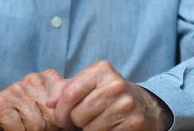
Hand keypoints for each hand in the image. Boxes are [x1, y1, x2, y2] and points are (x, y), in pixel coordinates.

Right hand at [0, 69, 71, 130]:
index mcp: (49, 77)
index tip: (61, 126)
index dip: (66, 121)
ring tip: (25, 126)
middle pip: (54, 117)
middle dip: (49, 129)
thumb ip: (63, 104)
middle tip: (39, 127)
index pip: (68, 100)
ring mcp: (16, 89)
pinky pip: (19, 130)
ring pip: (37, 126)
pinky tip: (12, 126)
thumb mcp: (46, 102)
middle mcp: (33, 79)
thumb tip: (81, 117)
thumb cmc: (23, 110)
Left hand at [47, 60, 172, 130]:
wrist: (144, 106)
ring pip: (89, 128)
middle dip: (76, 121)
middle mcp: (115, 84)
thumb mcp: (89, 85)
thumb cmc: (108, 96)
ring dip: (89, 129)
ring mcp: (126, 104)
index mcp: (101, 69)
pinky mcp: (133, 123)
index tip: (62, 118)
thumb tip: (49, 103)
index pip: (69, 94)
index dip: (60, 112)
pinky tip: (109, 127)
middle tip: (86, 118)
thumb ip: (67, 90)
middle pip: (77, 114)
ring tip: (99, 121)